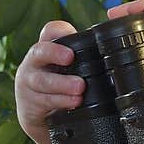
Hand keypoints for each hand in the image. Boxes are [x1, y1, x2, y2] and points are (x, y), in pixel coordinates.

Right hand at [15, 20, 84, 143]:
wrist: (38, 113)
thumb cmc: (59, 83)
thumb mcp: (68, 66)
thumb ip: (85, 55)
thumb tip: (114, 44)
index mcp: (47, 48)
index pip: (50, 31)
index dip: (59, 30)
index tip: (72, 33)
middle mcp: (35, 62)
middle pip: (39, 51)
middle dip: (54, 53)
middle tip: (70, 58)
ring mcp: (29, 82)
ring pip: (41, 80)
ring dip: (61, 84)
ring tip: (79, 88)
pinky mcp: (29, 102)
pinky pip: (43, 101)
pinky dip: (60, 101)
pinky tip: (73, 103)